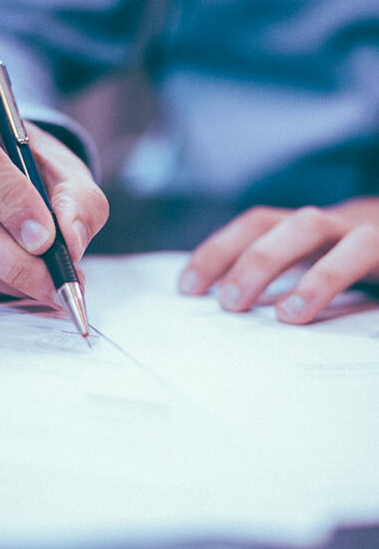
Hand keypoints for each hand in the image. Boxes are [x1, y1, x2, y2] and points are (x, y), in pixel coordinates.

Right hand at [0, 94, 108, 301]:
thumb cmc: (28, 169)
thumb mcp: (65, 172)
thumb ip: (78, 201)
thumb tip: (70, 241)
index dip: (10, 201)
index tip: (46, 239)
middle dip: (13, 260)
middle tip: (55, 283)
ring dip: (3, 279)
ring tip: (44, 285)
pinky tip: (9, 280)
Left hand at [178, 198, 378, 323]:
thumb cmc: (343, 259)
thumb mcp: (304, 260)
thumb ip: (269, 275)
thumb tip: (219, 304)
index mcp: (303, 227)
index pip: (256, 225)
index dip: (220, 250)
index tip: (188, 286)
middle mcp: (339, 226)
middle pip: (297, 227)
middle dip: (259, 261)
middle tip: (230, 302)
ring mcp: (375, 239)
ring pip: (354, 246)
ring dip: (319, 279)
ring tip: (289, 315)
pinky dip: (363, 297)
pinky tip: (345, 324)